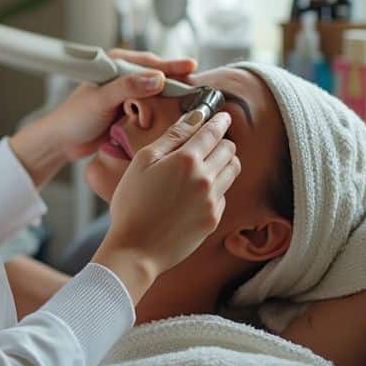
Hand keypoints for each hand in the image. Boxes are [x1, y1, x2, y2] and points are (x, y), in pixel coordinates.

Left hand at [8, 50, 197, 186]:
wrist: (62, 142)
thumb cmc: (74, 118)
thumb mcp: (101, 100)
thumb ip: (127, 87)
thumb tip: (156, 79)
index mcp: (115, 64)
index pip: (149, 62)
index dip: (171, 66)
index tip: (191, 69)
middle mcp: (123, 75)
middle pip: (157, 75)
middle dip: (177, 80)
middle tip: (200, 87)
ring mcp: (126, 93)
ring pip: (156, 92)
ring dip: (172, 96)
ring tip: (194, 100)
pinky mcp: (128, 110)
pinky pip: (151, 107)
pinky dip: (164, 111)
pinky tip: (176, 116)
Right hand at [91, 110, 239, 302]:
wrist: (135, 250)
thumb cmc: (132, 204)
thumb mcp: (143, 162)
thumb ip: (172, 137)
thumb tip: (195, 117)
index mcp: (186, 160)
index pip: (213, 132)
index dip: (219, 120)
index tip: (222, 116)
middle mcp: (205, 179)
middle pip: (229, 150)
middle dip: (222, 141)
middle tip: (209, 141)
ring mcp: (212, 201)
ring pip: (233, 171)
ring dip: (224, 162)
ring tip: (206, 165)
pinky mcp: (214, 219)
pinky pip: (224, 195)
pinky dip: (216, 187)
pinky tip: (195, 192)